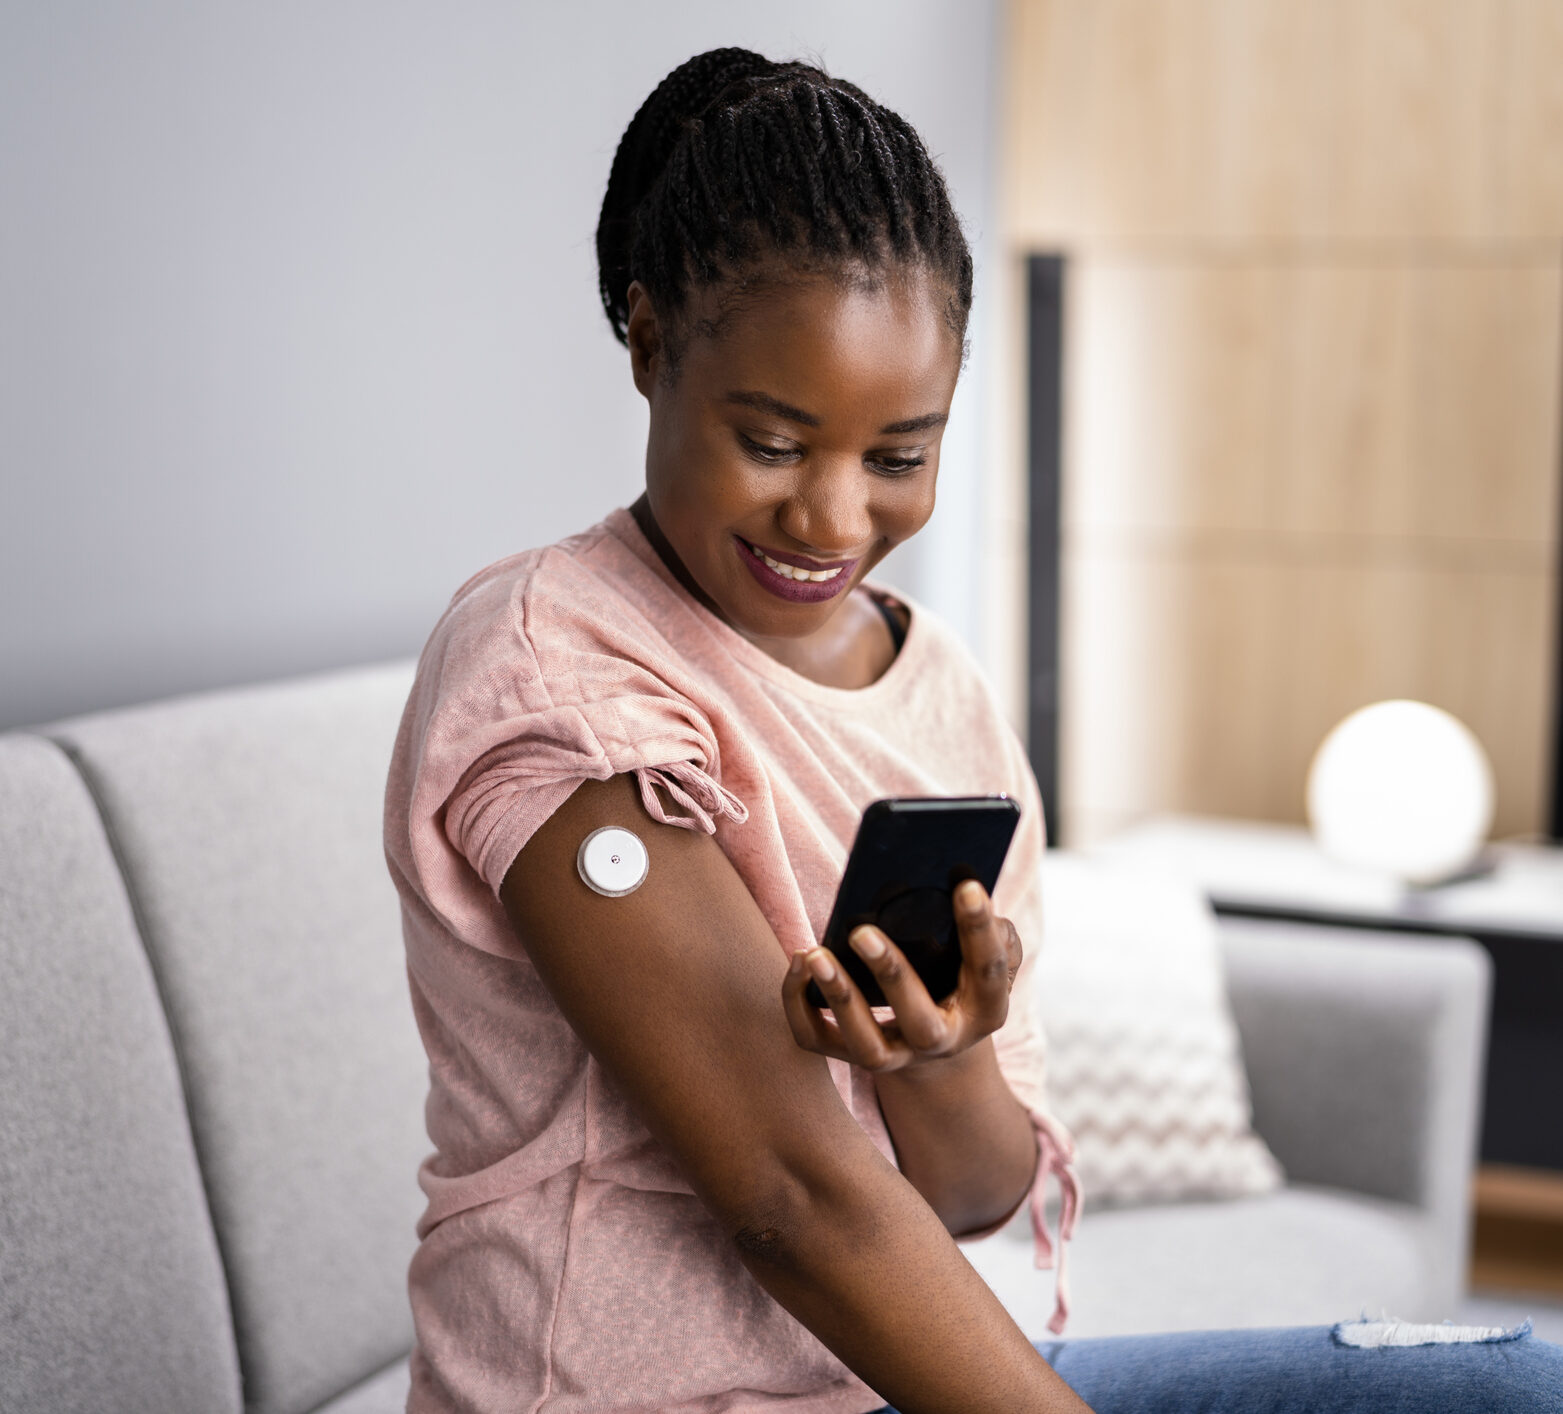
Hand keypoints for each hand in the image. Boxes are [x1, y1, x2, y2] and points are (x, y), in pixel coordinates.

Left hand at [781, 880, 1022, 1071]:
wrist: (937, 1036)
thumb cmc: (961, 976)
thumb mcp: (984, 956)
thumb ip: (990, 929)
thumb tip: (962, 885)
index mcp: (985, 1011)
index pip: (988, 971)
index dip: (980, 930)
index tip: (967, 886)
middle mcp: (941, 1041)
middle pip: (920, 1023)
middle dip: (891, 975)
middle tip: (862, 932)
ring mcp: (896, 1055)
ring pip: (866, 1045)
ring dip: (839, 997)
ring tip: (814, 953)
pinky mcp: (850, 1054)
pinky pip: (817, 1039)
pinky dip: (798, 1004)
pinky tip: (798, 960)